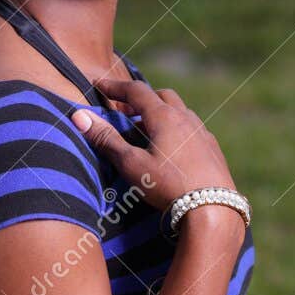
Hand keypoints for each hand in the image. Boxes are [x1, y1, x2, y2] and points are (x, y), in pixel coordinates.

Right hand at [73, 76, 237, 212]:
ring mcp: (203, 133)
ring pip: (180, 112)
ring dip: (161, 114)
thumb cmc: (169, 186)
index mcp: (165, 117)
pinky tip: (173, 149)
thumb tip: (79, 116)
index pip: (136, 91)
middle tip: (123, 111)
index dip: (115, 86)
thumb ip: (107, 139)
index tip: (99, 84)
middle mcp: (186, 119)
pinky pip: (193, 129)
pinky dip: (177, 129)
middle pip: (161, 96)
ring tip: (146, 131)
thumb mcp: (132, 165)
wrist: (214, 211)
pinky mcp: (213, 150)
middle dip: (140, 99)